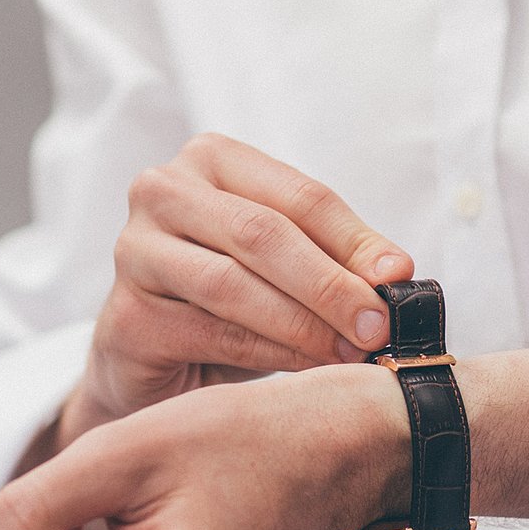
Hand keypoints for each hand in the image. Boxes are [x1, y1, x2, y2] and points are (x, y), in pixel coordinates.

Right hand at [59, 135, 412, 453]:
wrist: (157, 363)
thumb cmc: (235, 301)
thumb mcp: (292, 268)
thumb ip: (339, 261)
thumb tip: (399, 274)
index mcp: (213, 160)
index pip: (301, 196)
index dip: (356, 240)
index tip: (402, 277)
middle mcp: (164, 191)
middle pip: (263, 233)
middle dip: (330, 284)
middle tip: (379, 325)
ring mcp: (135, 251)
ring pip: (233, 286)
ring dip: (304, 324)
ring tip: (353, 352)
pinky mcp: (125, 316)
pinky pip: (211, 334)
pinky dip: (271, 355)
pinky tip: (309, 370)